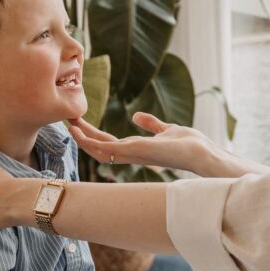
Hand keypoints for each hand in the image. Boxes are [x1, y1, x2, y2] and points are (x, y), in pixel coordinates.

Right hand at [68, 112, 269, 178]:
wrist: (201, 153)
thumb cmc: (188, 144)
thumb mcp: (165, 129)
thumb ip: (151, 124)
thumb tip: (136, 116)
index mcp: (137, 149)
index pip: (109, 143)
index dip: (93, 134)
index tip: (80, 121)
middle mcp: (131, 154)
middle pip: (100, 146)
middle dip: (84, 135)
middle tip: (68, 120)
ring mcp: (132, 154)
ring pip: (99, 149)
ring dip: (83, 138)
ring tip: (69, 123)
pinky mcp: (135, 151)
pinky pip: (107, 148)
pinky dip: (92, 141)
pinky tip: (80, 132)